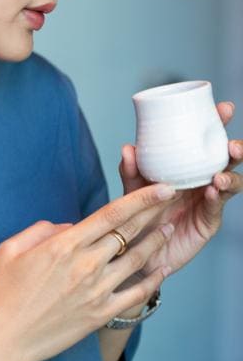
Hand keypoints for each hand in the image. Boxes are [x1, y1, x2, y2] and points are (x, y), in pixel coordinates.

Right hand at [0, 182, 174, 360]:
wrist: (5, 339)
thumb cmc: (2, 293)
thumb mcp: (9, 250)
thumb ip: (41, 230)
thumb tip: (68, 227)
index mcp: (64, 245)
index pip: (111, 214)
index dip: (141, 198)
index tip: (161, 187)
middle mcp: (86, 265)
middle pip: (130, 233)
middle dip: (154, 212)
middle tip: (172, 199)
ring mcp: (98, 290)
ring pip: (138, 260)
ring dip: (157, 242)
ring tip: (169, 228)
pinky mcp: (102, 313)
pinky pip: (137, 293)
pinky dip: (154, 280)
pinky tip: (163, 269)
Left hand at [119, 100, 242, 278]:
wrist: (134, 251)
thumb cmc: (135, 216)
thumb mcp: (130, 191)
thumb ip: (130, 172)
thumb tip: (128, 148)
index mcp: (185, 167)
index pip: (204, 142)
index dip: (216, 124)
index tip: (224, 109)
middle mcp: (200, 181)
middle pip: (225, 159)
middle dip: (234, 148)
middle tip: (232, 144)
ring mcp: (207, 201)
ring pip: (230, 183)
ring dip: (229, 176)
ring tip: (219, 175)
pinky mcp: (208, 222)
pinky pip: (216, 208)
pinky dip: (217, 198)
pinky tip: (213, 191)